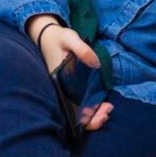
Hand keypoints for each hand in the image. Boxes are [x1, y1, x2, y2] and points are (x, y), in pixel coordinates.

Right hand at [27, 16, 113, 130]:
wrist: (47, 36)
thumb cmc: (58, 38)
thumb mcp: (70, 38)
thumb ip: (82, 50)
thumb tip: (96, 64)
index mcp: (58, 82)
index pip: (70, 109)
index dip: (87, 118)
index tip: (102, 113)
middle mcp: (61, 90)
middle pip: (74, 116)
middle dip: (94, 120)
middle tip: (108, 111)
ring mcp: (65, 90)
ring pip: (78, 112)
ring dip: (94, 115)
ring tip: (108, 108)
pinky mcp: (70, 87)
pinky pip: (79, 103)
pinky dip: (91, 107)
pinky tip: (102, 103)